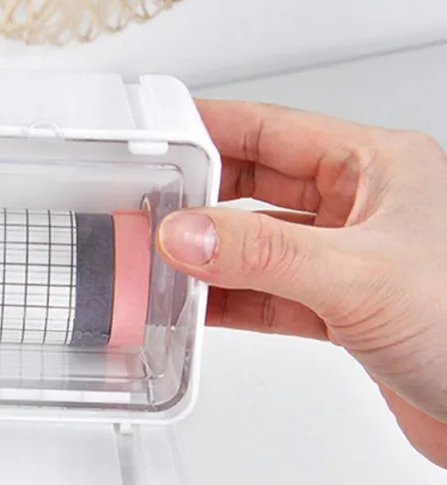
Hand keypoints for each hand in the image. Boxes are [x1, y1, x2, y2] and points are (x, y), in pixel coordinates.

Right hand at [157, 100, 446, 467]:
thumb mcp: (356, 277)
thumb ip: (262, 255)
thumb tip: (187, 235)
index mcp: (377, 169)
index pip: (275, 131)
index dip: (214, 128)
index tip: (163, 136)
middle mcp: (361, 209)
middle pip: (259, 187)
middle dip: (203, 198)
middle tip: (153, 206)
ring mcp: (347, 260)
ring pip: (260, 247)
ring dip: (213, 258)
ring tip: (164, 261)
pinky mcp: (339, 309)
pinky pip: (269, 295)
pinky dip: (232, 302)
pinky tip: (199, 306)